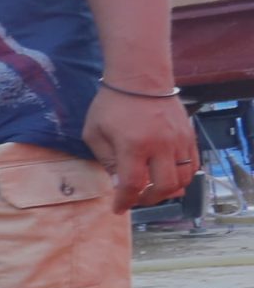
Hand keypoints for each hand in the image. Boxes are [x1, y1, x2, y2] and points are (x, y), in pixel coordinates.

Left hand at [83, 87, 196, 207]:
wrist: (141, 78)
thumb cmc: (112, 104)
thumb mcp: (95, 133)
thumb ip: (106, 160)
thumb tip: (117, 183)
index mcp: (134, 146)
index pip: (133, 185)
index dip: (125, 201)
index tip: (118, 208)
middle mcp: (161, 145)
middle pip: (165, 187)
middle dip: (149, 200)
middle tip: (136, 199)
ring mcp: (179, 140)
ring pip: (184, 178)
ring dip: (168, 190)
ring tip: (151, 189)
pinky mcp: (189, 135)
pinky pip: (193, 164)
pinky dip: (182, 176)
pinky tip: (167, 175)